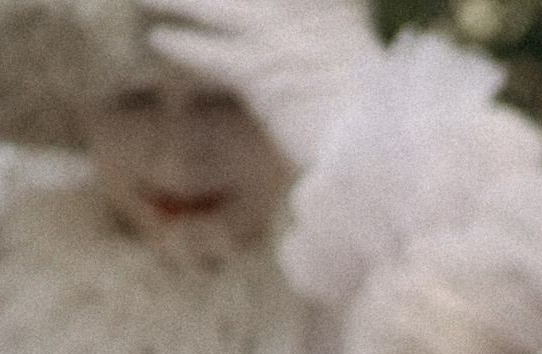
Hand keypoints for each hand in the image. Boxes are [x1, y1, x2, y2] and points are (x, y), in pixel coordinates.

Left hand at [142, 0, 378, 166]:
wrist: (383, 150)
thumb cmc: (378, 120)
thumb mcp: (352, 60)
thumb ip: (329, 33)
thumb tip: (306, 28)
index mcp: (334, 5)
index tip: (232, 1)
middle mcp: (304, 12)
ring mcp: (281, 37)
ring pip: (213, 6)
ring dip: (174, 0)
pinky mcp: (263, 73)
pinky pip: (212, 53)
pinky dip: (184, 45)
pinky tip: (158, 39)